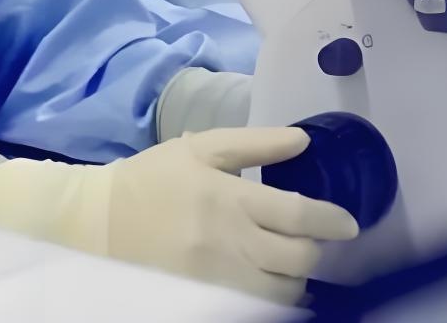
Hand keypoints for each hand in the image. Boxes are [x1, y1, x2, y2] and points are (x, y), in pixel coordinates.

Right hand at [0, 125, 359, 302]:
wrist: (98, 223)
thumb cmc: (152, 178)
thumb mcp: (199, 148)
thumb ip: (254, 143)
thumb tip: (302, 140)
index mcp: (230, 198)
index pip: (299, 214)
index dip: (333, 221)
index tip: (348, 224)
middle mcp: (230, 242)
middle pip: (298, 259)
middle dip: (316, 250)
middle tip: (312, 240)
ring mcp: (218, 277)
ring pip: (282, 291)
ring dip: (296, 278)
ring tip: (290, 263)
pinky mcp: (207, 298)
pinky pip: (257, 306)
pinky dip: (272, 297)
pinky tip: (267, 282)